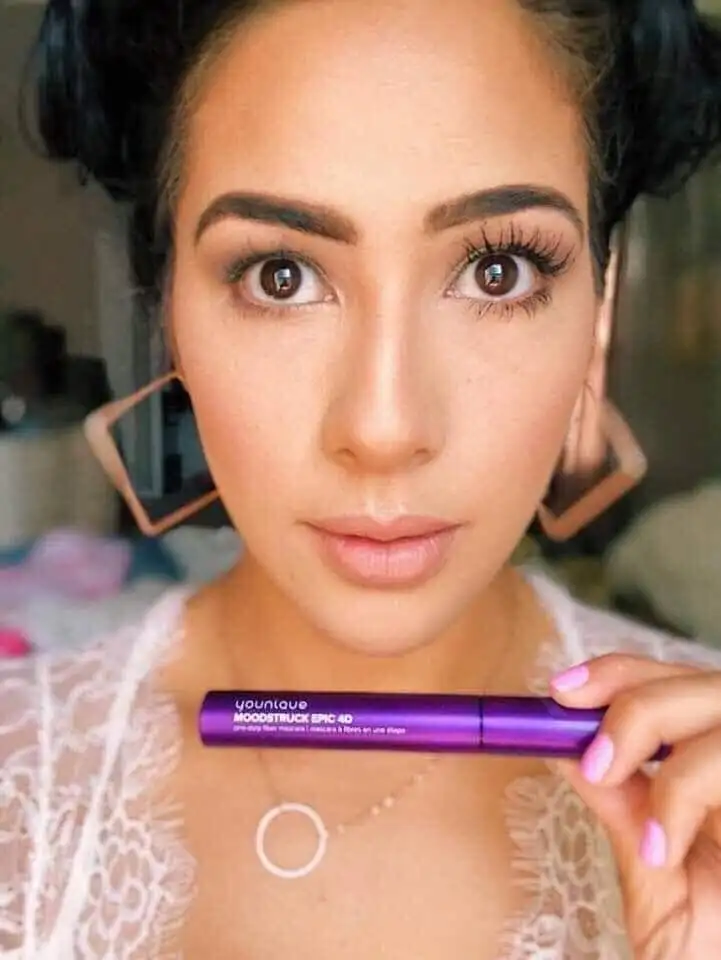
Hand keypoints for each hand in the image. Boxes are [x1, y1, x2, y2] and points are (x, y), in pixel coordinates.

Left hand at [550, 654, 720, 959]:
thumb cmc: (709, 947)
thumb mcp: (654, 873)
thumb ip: (621, 806)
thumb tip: (562, 745)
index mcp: (715, 764)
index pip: (668, 681)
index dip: (617, 674)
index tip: (562, 691)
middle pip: (698, 681)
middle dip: (635, 704)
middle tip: (595, 763)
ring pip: (718, 706)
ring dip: (663, 750)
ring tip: (635, 823)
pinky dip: (685, 795)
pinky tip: (663, 850)